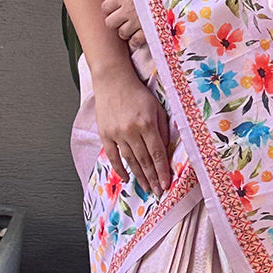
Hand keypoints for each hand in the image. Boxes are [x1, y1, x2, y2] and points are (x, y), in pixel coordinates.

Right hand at [95, 63, 172, 198]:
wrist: (113, 81)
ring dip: (139, 176)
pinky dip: (120, 168)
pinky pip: (113, 156)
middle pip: (144, 161)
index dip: (162, 170)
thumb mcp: (157, 108)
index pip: (157, 153)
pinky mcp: (105, 134)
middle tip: (158, 192)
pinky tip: (127, 177)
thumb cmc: (138, 93)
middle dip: (152, 178)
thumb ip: (163, 129)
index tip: (166, 184)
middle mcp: (131, 131)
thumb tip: (166, 151)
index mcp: (146, 124)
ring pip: (130, 160)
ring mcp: (116, 134)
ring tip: (146, 188)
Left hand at [101, 0, 145, 50]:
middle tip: (123, 21)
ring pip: (122, 33)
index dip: (110, 10)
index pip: (105, 7)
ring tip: (133, 29)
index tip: (116, 9)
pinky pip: (134, 42)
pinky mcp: (146, 32)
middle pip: (109, 23)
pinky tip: (140, 37)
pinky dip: (136, 41)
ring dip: (126, 32)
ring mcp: (136, 22)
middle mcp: (128, 9)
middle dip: (116, 23)